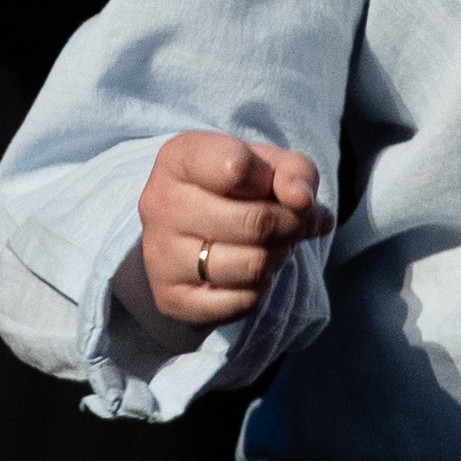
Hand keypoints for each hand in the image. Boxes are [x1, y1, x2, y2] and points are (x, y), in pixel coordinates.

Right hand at [130, 131, 322, 332]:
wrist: (190, 234)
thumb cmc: (237, 190)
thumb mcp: (270, 166)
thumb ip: (295, 172)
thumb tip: (301, 200)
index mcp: (179, 158)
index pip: (237, 167)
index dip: (274, 180)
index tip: (272, 185)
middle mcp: (160, 203)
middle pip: (256, 224)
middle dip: (290, 226)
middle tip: (289, 225)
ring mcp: (160, 254)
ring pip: (253, 266)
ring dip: (278, 259)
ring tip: (270, 247)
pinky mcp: (170, 298)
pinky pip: (242, 302)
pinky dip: (260, 291)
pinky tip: (248, 275)